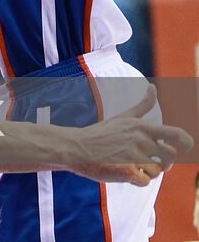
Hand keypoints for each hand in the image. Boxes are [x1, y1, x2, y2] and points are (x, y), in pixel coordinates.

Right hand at [66, 85, 192, 186]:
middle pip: (170, 157)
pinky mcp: (127, 172)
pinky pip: (145, 182)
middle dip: (165, 162)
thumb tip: (153, 86)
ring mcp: (134, 157)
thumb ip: (143, 104)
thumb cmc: (102, 132)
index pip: (174, 134)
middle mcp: (141, 141)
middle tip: (156, 162)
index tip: (188, 145)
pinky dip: (138, 180)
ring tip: (135, 165)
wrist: (80, 146)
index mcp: (141, 127)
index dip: (185, 140)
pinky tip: (128, 172)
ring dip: (149, 172)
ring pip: (158, 171)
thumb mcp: (124, 116)